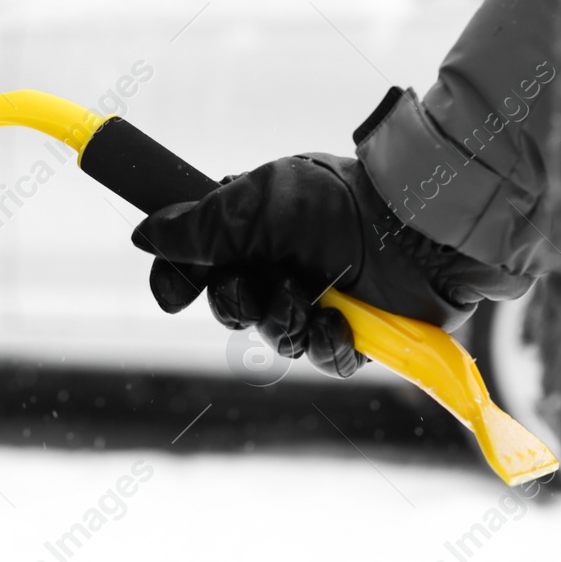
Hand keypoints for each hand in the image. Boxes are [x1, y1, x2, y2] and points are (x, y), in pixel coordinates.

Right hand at [131, 154, 526, 376]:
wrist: (417, 226)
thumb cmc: (337, 202)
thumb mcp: (254, 203)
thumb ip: (198, 227)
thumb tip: (143, 236)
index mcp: (255, 227)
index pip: (198, 264)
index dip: (179, 281)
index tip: (173, 295)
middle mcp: (284, 263)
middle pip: (230, 308)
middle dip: (239, 303)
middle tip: (260, 285)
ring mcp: (321, 299)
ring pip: (274, 338)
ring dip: (285, 321)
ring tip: (310, 297)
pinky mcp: (359, 332)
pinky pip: (323, 359)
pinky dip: (327, 344)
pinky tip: (340, 320)